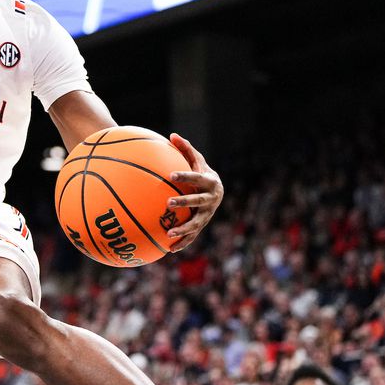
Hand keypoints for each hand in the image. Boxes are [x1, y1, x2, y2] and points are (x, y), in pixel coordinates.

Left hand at [164, 132, 222, 251]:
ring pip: (197, 223)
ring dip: (184, 229)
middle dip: (184, 202)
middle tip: (168, 202)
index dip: (185, 176)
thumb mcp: (195, 160)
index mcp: (209, 182)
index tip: (171, 175)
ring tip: (169, 233)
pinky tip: (170, 249)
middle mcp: (211, 199)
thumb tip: (172, 135)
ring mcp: (208, 214)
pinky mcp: (203, 225)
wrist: (216, 190)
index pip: (196, 178)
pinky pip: (193, 236)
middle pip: (198, 201)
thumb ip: (185, 149)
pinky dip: (183, 243)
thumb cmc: (201, 171)